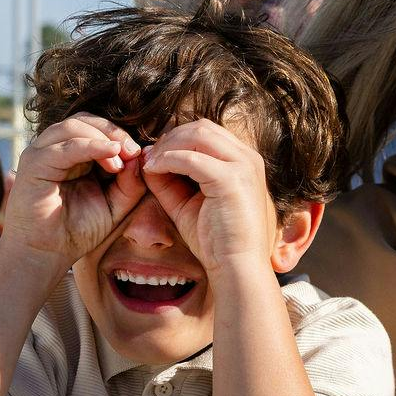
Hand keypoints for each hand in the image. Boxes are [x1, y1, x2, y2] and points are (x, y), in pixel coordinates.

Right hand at [3, 115, 145, 269]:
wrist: (46, 254)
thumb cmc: (77, 230)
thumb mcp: (115, 205)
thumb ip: (130, 183)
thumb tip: (139, 157)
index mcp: (73, 154)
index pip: (96, 127)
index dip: (120, 135)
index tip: (140, 154)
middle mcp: (55, 149)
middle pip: (85, 119)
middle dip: (114, 132)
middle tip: (133, 151)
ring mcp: (42, 153)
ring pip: (74, 126)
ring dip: (103, 138)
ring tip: (120, 161)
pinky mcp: (34, 164)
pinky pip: (64, 146)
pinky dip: (90, 146)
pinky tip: (111, 155)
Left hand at [141, 119, 279, 272]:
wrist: (237, 268)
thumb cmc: (216, 241)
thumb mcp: (188, 203)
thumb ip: (170, 181)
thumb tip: (147, 160)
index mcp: (244, 161)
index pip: (207, 132)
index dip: (177, 139)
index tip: (154, 155)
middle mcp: (247, 158)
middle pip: (202, 127)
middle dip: (170, 138)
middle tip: (148, 156)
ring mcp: (243, 166)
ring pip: (197, 135)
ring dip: (167, 146)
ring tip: (149, 164)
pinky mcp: (231, 180)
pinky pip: (191, 158)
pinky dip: (168, 160)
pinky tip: (153, 171)